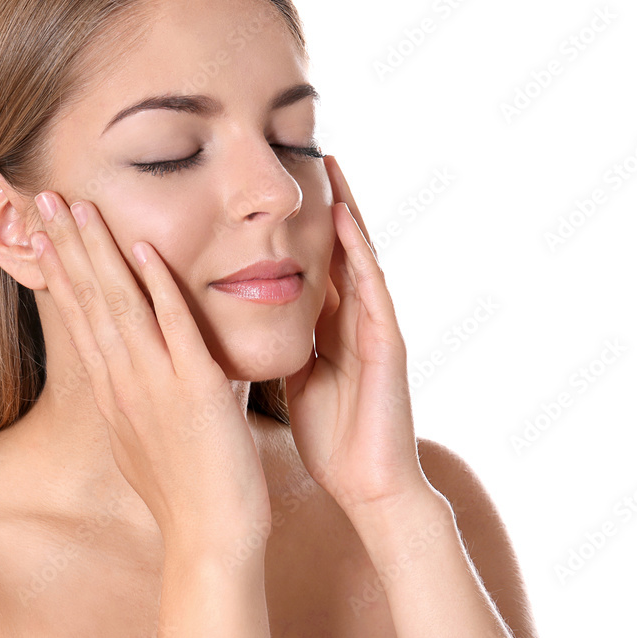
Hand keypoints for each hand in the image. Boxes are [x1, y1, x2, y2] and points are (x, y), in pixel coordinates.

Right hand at [31, 191, 271, 548]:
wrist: (210, 539)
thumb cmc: (183, 493)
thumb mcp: (141, 441)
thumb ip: (133, 400)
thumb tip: (124, 378)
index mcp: (114, 392)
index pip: (78, 319)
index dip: (59, 272)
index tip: (43, 234)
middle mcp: (125, 381)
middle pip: (88, 301)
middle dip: (65, 246)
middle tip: (43, 198)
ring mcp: (156, 383)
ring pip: (119, 304)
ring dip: (98, 252)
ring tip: (78, 207)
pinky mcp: (196, 389)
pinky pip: (174, 327)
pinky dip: (157, 286)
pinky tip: (142, 250)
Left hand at [284, 156, 430, 518]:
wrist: (368, 487)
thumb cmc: (331, 437)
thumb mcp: (296, 379)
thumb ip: (285, 346)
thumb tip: (249, 322)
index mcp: (328, 327)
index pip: (312, 262)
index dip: (295, 225)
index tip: (272, 187)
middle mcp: (353, 317)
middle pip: (336, 247)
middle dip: (324, 201)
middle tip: (308, 151)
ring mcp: (373, 326)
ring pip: (359, 255)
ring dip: (345, 209)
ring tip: (329, 162)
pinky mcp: (387, 343)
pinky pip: (372, 288)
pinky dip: (358, 252)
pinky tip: (343, 220)